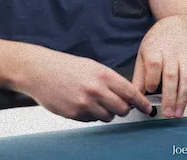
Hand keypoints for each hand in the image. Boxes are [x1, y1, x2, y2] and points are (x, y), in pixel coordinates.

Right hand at [15, 46, 151, 121]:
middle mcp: (96, 89)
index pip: (130, 92)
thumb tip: (127, 95)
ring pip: (108, 117)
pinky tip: (80, 103)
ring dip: (105, 112)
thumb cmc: (64, 66)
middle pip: (122, 109)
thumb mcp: (91, 66)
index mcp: (102, 74)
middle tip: (117, 105)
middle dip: (122, 109)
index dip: (141, 102)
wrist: (39, 71)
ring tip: (93, 101)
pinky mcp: (75, 114)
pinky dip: (90, 115)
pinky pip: (91, 120)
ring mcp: (85, 103)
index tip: (147, 108)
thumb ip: (109, 80)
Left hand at [132, 16, 186, 118]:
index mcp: (154, 49)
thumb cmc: (158, 42)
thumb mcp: (144, 53)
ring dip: (181, 98)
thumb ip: (140, 75)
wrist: (180, 27)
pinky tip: (183, 104)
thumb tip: (134, 95)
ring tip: (176, 113)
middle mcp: (171, 53)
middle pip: (171, 75)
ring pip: (185, 79)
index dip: (152, 79)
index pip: (154, 65)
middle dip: (169, 95)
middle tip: (166, 112)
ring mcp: (185, 58)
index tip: (151, 89)